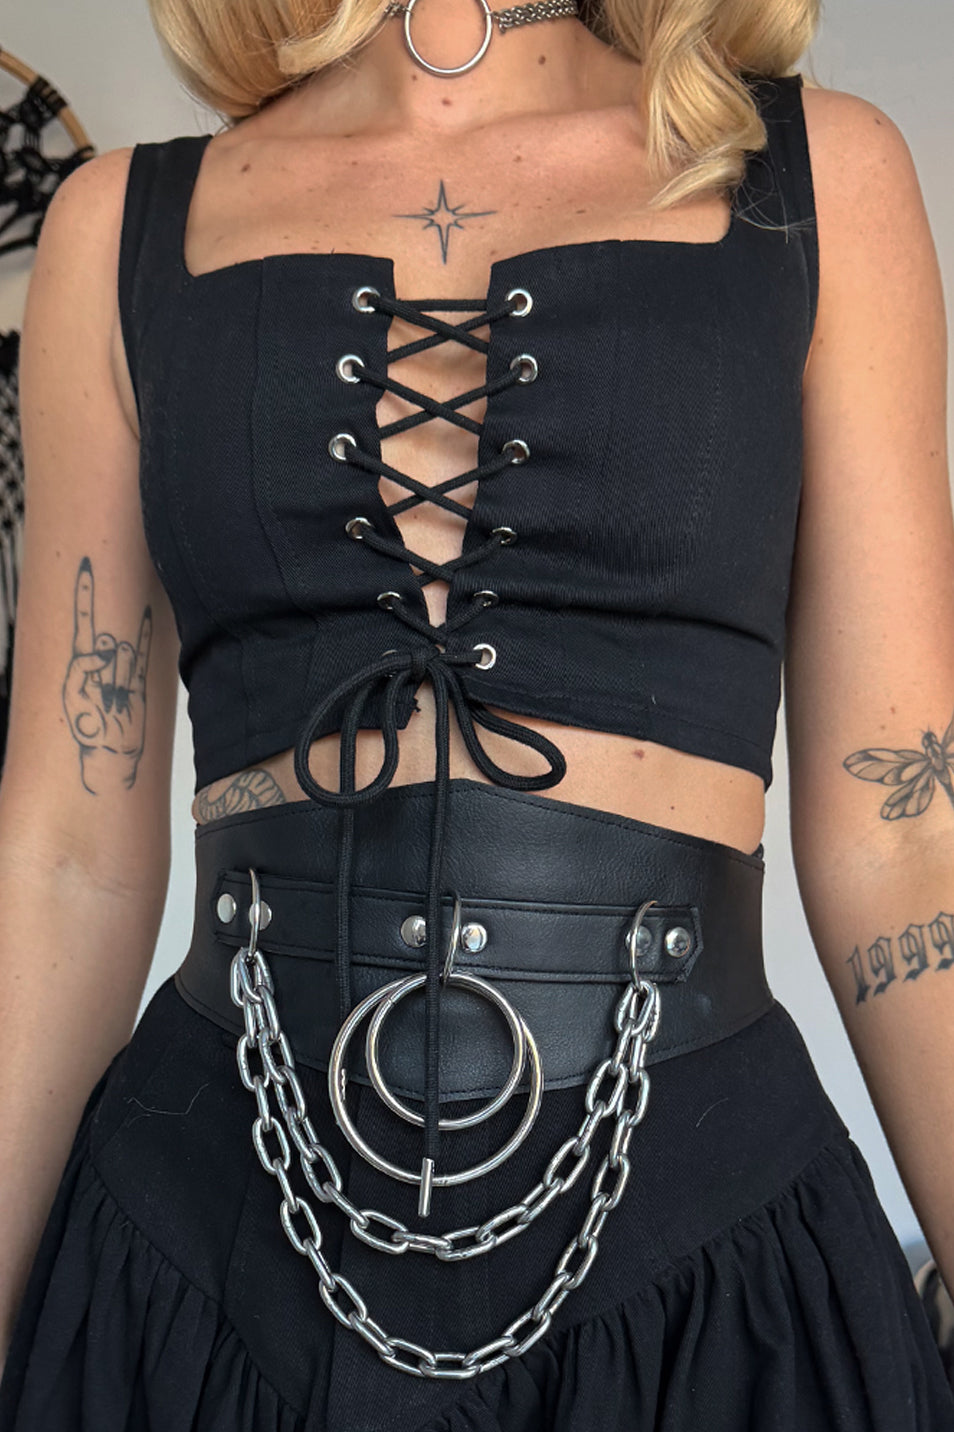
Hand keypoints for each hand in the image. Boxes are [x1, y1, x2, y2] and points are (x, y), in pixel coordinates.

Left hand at [61, 556, 151, 793]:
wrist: (112, 757)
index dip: (84, 597)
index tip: (85, 568)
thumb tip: (106, 647)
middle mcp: (100, 665)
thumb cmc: (86, 730)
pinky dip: (143, 635)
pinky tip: (147, 614)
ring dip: (118, 665)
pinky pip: (143, 656)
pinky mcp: (138, 684)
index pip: (82, 624)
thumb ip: (83, 666)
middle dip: (102, 631)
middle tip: (100, 652)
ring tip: (110, 699)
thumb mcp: (72, 696)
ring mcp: (120, 673)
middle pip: (103, 634)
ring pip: (123, 652)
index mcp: (79, 665)